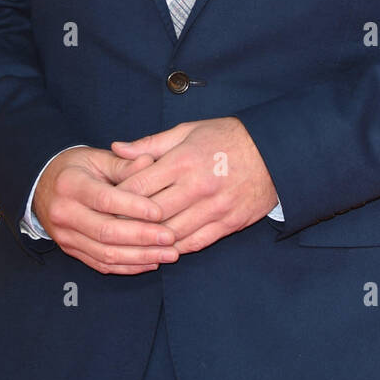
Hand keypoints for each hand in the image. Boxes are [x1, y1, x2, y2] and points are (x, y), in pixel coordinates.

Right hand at [33, 146, 180, 274]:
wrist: (42, 186)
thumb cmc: (76, 168)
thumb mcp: (97, 157)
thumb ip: (124, 164)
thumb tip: (151, 163)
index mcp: (70, 184)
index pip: (104, 199)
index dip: (133, 208)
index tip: (160, 212)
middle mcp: (64, 213)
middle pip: (106, 231)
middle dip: (142, 237)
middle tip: (170, 238)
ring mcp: (65, 235)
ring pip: (105, 254)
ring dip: (140, 257)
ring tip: (169, 254)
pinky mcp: (70, 250)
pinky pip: (101, 264)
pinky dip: (128, 267)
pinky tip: (151, 262)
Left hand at [110, 118, 277, 254]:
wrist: (275, 152)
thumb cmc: (226, 137)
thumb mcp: (188, 131)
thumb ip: (151, 144)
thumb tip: (117, 148)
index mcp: (183, 160)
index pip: (138, 186)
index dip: (116, 197)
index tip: (104, 202)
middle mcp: (197, 187)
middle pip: (151, 215)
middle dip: (127, 223)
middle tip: (109, 227)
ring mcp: (214, 208)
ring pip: (171, 234)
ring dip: (149, 241)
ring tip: (132, 242)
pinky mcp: (229, 224)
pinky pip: (195, 243)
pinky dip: (175, 249)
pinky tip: (162, 249)